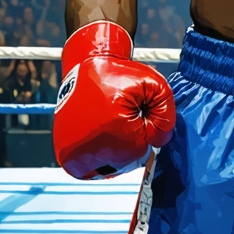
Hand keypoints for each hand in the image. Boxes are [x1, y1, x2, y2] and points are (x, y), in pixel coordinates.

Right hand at [53, 21, 175, 179]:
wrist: (87, 64)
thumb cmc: (120, 74)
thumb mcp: (155, 84)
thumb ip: (167, 115)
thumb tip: (158, 141)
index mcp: (117, 132)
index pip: (145, 147)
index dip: (144, 126)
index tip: (134, 109)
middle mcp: (93, 149)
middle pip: (128, 159)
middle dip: (130, 139)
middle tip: (118, 114)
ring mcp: (76, 155)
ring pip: (110, 165)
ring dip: (113, 149)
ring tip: (107, 123)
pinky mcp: (66, 156)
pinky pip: (91, 170)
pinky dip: (97, 155)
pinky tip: (97, 134)